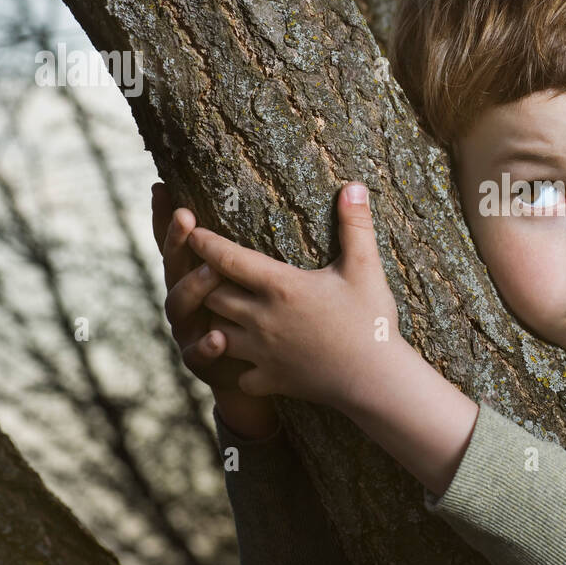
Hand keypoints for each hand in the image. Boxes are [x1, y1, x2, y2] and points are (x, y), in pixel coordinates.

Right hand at [151, 181, 265, 401]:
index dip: (167, 217)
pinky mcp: (205, 364)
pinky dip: (206, 347)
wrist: (263, 378)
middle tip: (187, 218)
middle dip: (177, 241)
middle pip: (175, 266)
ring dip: (193, 288)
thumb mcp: (265, 281)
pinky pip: (198, 355)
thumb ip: (271, 246)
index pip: (182, 242)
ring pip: (180, 306)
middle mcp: (188, 299)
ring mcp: (191, 331)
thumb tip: (325, 197)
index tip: (163, 187)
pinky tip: (219, 338)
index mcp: (200, 274)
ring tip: (210, 272)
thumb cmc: (265, 320)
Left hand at [186, 182, 402, 410]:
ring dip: (216, 322)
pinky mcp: (271, 379)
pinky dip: (241, 367)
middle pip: (213, 294)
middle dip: (206, 282)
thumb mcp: (365, 267)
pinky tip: (251, 361)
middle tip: (208, 270)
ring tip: (222, 313)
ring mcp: (263, 352)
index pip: (228, 258)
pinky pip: (241, 376)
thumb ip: (355, 225)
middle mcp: (262, 318)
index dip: (205, 242)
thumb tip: (354, 185)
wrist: (375, 379)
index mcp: (280, 286)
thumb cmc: (371, 321)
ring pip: (217, 333)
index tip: (191, 230)